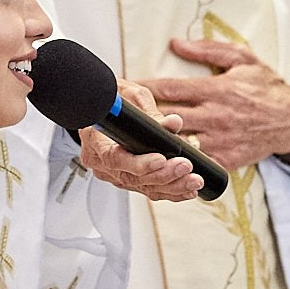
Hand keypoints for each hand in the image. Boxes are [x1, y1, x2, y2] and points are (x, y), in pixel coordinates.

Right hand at [77, 79, 205, 202]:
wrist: (101, 107)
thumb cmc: (113, 100)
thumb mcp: (130, 97)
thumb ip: (150, 113)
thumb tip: (173, 124)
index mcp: (96, 140)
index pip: (115, 159)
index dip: (139, 163)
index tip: (161, 158)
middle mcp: (102, 163)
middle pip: (132, 177)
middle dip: (163, 175)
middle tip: (185, 166)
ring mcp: (114, 174)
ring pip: (143, 187)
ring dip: (171, 187)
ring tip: (193, 181)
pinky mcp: (127, 180)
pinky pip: (148, 190)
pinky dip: (170, 192)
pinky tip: (187, 190)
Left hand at [138, 40, 289, 171]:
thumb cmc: (267, 88)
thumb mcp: (243, 59)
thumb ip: (208, 50)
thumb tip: (176, 44)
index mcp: (216, 90)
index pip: (170, 88)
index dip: (143, 87)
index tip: (124, 86)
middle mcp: (215, 116)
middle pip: (167, 118)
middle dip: (142, 116)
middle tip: (120, 115)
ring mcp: (220, 140)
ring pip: (178, 144)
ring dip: (154, 141)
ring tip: (130, 139)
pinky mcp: (226, 159)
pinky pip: (195, 163)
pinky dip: (177, 161)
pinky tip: (159, 159)